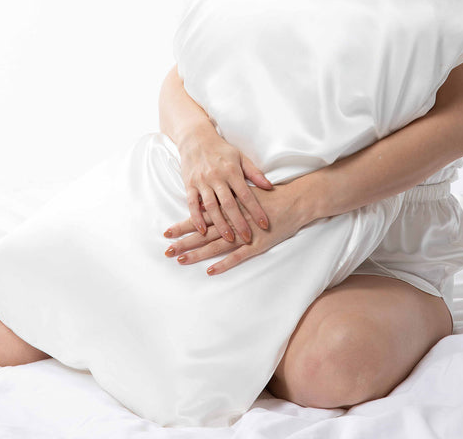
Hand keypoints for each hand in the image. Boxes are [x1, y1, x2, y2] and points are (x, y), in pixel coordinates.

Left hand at [163, 184, 304, 275]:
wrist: (296, 200)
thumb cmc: (271, 195)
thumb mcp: (246, 190)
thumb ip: (227, 196)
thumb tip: (208, 201)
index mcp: (229, 206)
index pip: (201, 217)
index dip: (183, 225)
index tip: (166, 232)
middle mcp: (233, 220)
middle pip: (204, 233)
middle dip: (184, 242)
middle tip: (166, 251)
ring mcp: (245, 233)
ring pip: (216, 246)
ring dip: (198, 254)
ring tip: (181, 260)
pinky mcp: (258, 244)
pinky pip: (238, 256)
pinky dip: (224, 264)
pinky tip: (210, 271)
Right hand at [174, 125, 273, 244]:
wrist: (196, 138)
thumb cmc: (221, 150)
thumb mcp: (240, 157)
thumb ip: (255, 173)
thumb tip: (270, 187)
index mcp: (232, 171)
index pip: (246, 194)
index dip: (256, 210)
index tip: (265, 224)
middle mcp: (217, 177)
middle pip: (229, 204)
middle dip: (239, 222)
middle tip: (248, 238)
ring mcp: (202, 181)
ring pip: (211, 206)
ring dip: (220, 224)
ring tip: (229, 239)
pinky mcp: (189, 184)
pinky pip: (192, 203)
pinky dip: (196, 218)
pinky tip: (202, 230)